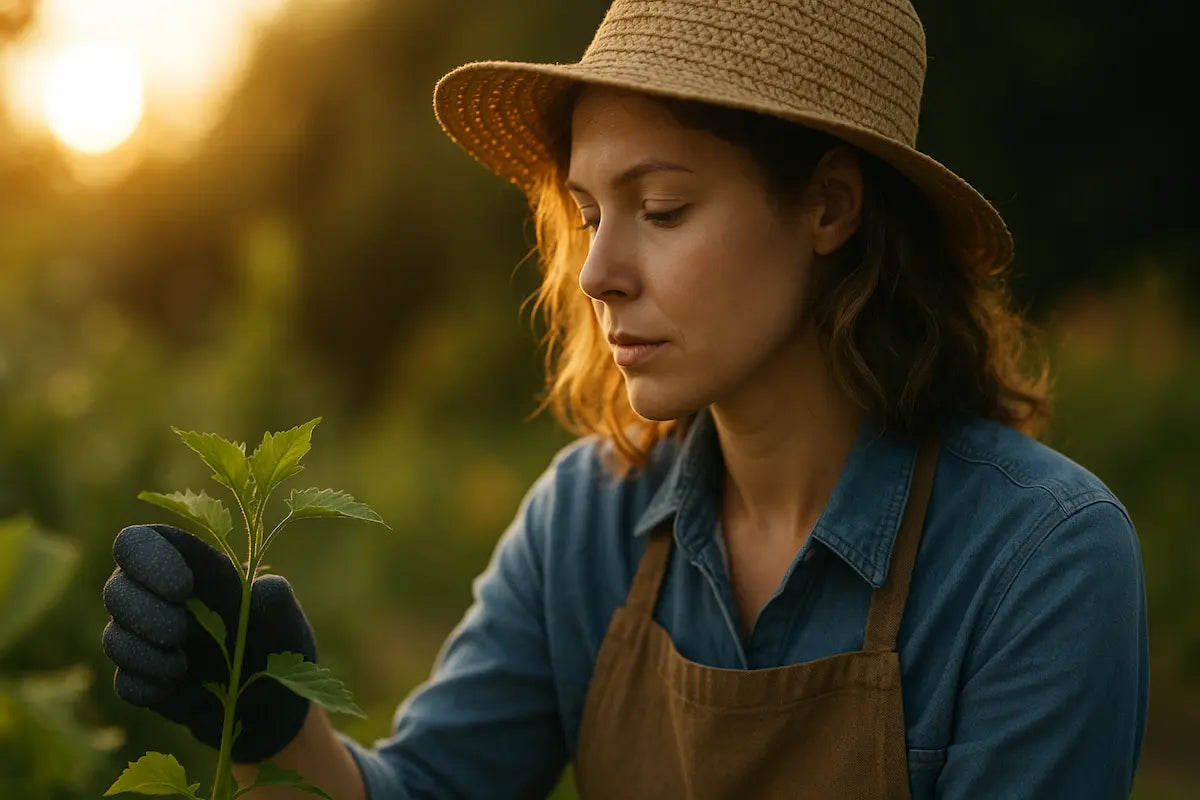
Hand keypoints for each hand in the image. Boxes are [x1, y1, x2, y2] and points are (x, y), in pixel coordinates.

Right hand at [102, 524, 316, 762]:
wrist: (271, 704)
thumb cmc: (279, 644)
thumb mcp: (285, 618)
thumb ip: (272, 598)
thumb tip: (257, 588)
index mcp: (191, 567)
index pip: (140, 541)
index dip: (148, 558)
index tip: (182, 589)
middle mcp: (159, 597)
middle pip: (115, 588)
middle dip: (144, 614)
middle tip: (180, 634)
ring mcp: (146, 640)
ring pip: (112, 638)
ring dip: (146, 655)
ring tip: (183, 666)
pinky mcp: (143, 680)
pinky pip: (124, 682)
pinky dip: (150, 687)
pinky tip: (179, 688)